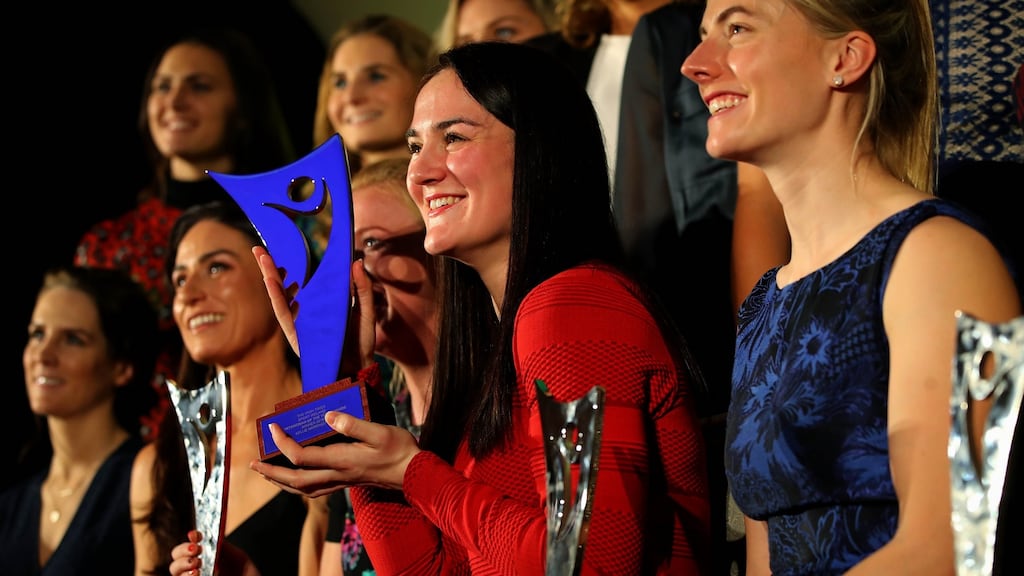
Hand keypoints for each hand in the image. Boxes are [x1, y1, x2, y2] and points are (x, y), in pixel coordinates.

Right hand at [168, 530, 260, 575]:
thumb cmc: (247, 575)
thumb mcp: (236, 556)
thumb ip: (221, 546)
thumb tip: (207, 536)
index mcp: (206, 557)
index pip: (190, 545)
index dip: (191, 538)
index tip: (196, 535)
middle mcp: (197, 569)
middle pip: (176, 557)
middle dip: (182, 550)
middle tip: (196, 550)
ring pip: (175, 571)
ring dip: (182, 564)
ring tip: (196, 564)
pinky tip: (196, 574)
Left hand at [250, 411, 419, 495]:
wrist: (414, 473)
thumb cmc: (399, 450)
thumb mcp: (379, 431)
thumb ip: (353, 424)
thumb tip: (328, 415)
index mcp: (341, 460)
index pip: (300, 456)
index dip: (282, 442)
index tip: (272, 426)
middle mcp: (337, 474)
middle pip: (294, 480)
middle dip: (271, 472)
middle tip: (253, 463)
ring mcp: (340, 481)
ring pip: (302, 489)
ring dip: (281, 482)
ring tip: (266, 473)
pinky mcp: (345, 483)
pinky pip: (314, 490)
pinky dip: (297, 487)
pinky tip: (295, 480)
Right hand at [254, 248, 376, 374]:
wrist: (358, 369)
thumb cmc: (360, 342)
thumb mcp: (364, 310)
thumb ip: (361, 288)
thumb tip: (355, 261)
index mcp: (320, 304)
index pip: (302, 281)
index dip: (291, 265)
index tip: (282, 247)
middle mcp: (306, 312)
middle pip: (285, 286)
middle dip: (271, 268)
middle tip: (259, 249)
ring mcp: (299, 323)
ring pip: (280, 297)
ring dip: (270, 277)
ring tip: (263, 258)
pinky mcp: (296, 335)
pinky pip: (284, 314)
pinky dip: (276, 298)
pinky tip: (270, 282)